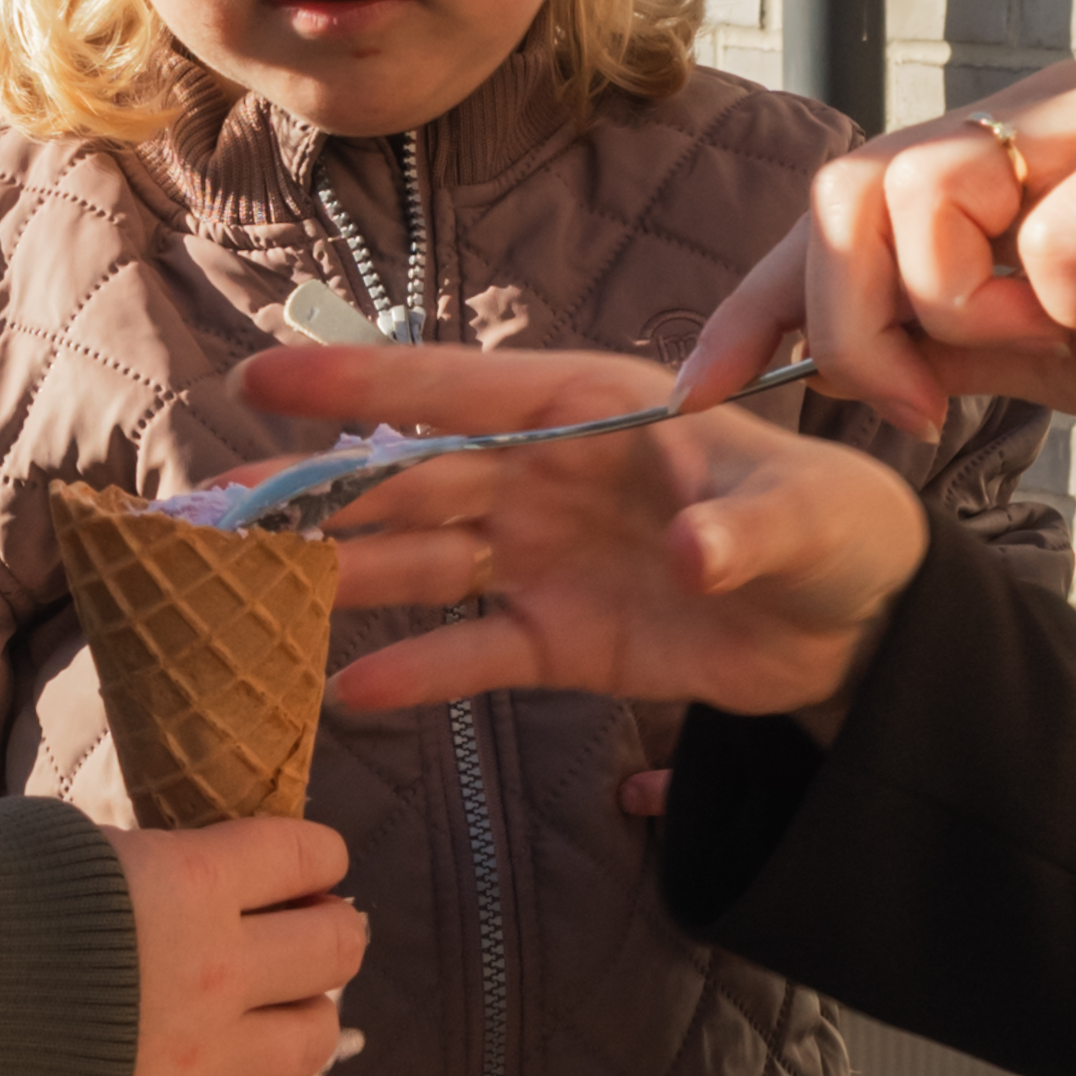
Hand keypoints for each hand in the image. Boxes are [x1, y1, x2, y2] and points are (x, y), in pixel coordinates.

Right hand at [110, 816, 365, 1075]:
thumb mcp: (62, 838)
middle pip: (332, 952)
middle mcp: (213, 973)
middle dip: (332, 935)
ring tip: (284, 1012)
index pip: (308, 857)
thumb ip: (137, 861)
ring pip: (309, 1045)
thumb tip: (165, 873)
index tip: (311, 868)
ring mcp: (188, 1063)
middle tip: (311, 934)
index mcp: (192, 881)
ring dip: (309, 1022)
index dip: (320, 859)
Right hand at [234, 340, 933, 732]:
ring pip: (421, 561)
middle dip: (313, 491)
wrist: (862, 624)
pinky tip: (345, 695)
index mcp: (591, 414)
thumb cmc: (835, 527)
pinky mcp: (560, 638)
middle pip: (410, 480)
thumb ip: (743, 530)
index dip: (358, 385)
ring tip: (247, 599)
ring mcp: (546, 557)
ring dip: (340, 577)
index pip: (457, 392)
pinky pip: (471, 653)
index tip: (261, 380)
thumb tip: (690, 553)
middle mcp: (548, 477)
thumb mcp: (804, 517)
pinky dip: (415, 673)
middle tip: (213, 512)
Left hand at [676, 64, 1075, 451]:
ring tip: (1059, 330)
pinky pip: (1057, 226)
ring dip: (968, 304)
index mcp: (993, 162)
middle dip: (852, 319)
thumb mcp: (1050, 357)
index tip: (691, 389)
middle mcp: (1033, 117)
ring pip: (928, 191)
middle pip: (849, 191)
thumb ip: (950, 340)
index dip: (753, 301)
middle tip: (919, 398)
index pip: (832, 214)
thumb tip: (836, 357)